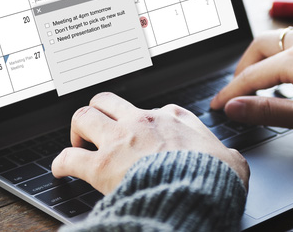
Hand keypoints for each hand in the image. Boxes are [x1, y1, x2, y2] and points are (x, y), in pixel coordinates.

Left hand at [52, 92, 249, 194]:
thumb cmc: (214, 177)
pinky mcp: (101, 165)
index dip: (143, 122)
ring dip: (78, 130)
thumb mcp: (231, 160)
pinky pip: (69, 157)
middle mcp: (143, 121)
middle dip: (99, 112)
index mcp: (174, 118)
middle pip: (108, 101)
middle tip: (98, 129)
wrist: (197, 192)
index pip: (152, 109)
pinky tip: (60, 169)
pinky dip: (61, 162)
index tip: (141, 134)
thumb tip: (232, 160)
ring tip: (78, 143)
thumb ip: (227, 155)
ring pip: (84, 116)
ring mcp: (120, 140)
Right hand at [210, 26, 292, 140]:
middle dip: (243, 68)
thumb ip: (268, 110)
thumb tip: (235, 107)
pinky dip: (282, 55)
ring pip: (278, 39)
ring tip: (259, 85)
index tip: (217, 106)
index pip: (252, 75)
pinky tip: (287, 74)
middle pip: (260, 46)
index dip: (231, 92)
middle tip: (237, 93)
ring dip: (263, 59)